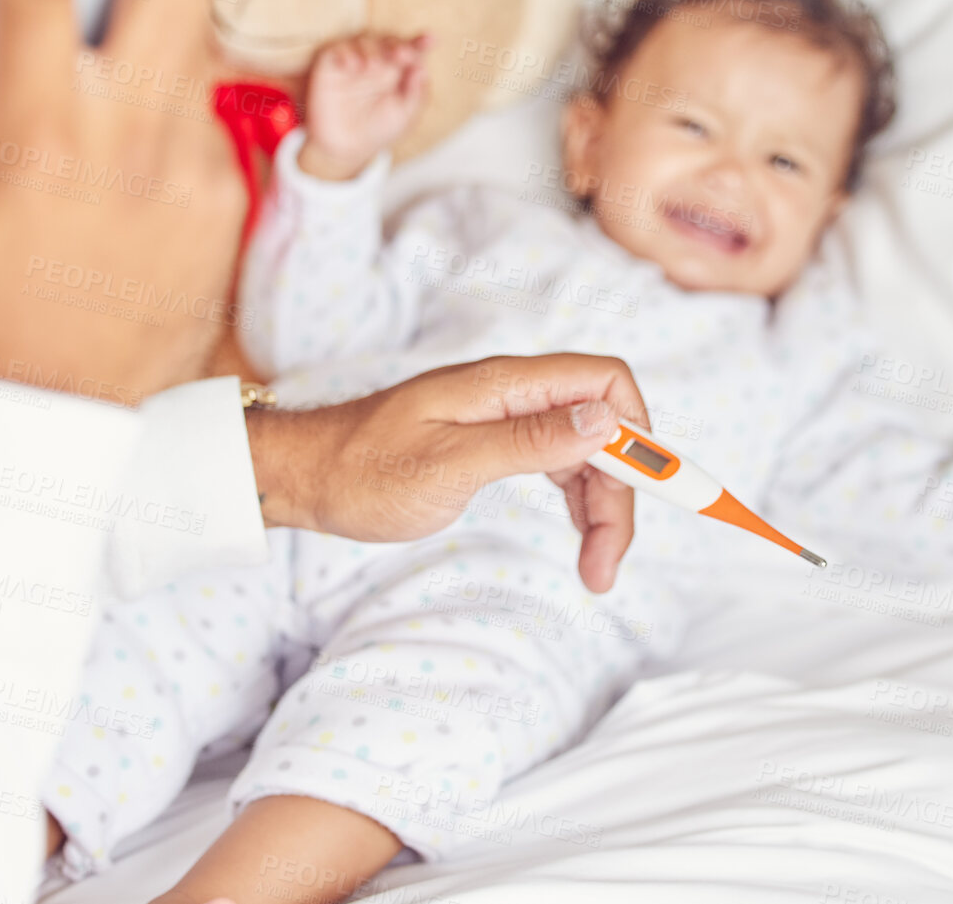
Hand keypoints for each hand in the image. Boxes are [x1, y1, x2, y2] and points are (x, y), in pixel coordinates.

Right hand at [0, 0, 246, 404]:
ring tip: (90, 91)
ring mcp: (193, 181)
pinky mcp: (228, 211)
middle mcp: (131, 151)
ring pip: (199, 47)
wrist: (34, 426)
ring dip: (152, 39)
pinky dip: (168, 111)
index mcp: (37, 138)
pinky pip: (210, 117)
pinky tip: (118, 160)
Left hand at [246, 354, 648, 592]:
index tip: (644, 495)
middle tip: (607, 565)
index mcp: (506, 385)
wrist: (308, 478)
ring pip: (586, 453)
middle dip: (621, 493)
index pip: (606, 381)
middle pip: (605, 427)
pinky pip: (559, 465)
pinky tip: (578, 538)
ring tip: (595, 571)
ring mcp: (505, 418)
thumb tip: (607, 420)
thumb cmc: (365, 470)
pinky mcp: (495, 444)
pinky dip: (578, 503)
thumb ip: (530, 442)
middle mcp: (514, 394)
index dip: (639, 432)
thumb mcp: (450, 465)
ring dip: (602, 509)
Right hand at [297, 33, 430, 180]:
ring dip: (372, 50)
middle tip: (402, 55)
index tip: (430, 40)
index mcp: (398, 71)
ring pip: (363, 41)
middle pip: (388, 41)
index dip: (420, 43)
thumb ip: (415, 95)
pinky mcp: (331, 65)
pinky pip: (337, 50)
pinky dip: (345, 53)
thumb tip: (421, 70)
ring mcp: (354, 62)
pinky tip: (352, 66)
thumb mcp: (403, 117)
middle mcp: (378, 62)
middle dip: (396, 45)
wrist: (346, 148)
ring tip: (374, 67)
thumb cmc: (378, 130)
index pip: (412, 51)